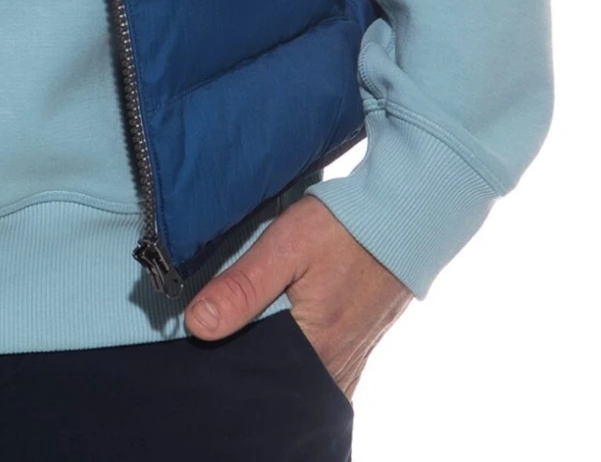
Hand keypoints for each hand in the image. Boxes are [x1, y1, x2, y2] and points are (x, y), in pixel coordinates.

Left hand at [182, 194, 410, 397]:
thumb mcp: (286, 246)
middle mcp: (332, 372)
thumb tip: (197, 325)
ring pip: (293, 379)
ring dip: (269, 357)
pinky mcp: (354, 355)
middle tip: (222, 327)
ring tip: (248, 326)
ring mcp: (347, 367)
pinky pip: (314, 372)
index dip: (223, 357)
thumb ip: (242, 287)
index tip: (199, 338)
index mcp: (313, 353)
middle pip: (273, 381)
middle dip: (245, 360)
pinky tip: (278, 333)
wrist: (403, 220)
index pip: (252, 377)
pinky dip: (293, 358)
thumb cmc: (345, 230)